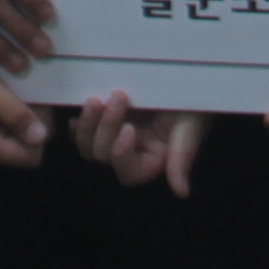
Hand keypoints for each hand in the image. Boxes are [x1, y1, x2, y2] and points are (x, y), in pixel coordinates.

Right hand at [0, 16, 48, 167]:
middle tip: (35, 93)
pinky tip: (18, 90)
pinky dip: (20, 109)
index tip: (39, 105)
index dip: (41, 134)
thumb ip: (15, 114)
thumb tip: (43, 138)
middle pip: (28, 147)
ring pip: (23, 135)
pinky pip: (14, 125)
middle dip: (37, 122)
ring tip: (26, 89)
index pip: (30, 157)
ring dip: (30, 114)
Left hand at [73, 94, 210, 195]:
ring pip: (88, 146)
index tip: (130, 129)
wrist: (183, 75)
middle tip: (119, 96)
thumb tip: (182, 193)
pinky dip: (78, 126)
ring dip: (89, 125)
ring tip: (95, 100)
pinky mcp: (103, 120)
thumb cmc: (191, 102)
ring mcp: (114, 137)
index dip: (122, 155)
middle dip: (107, 128)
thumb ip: (182, 158)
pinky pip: (81, 133)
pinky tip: (77, 116)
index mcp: (152, 161)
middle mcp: (130, 153)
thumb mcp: (191, 127)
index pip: (129, 172)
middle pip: (104, 156)